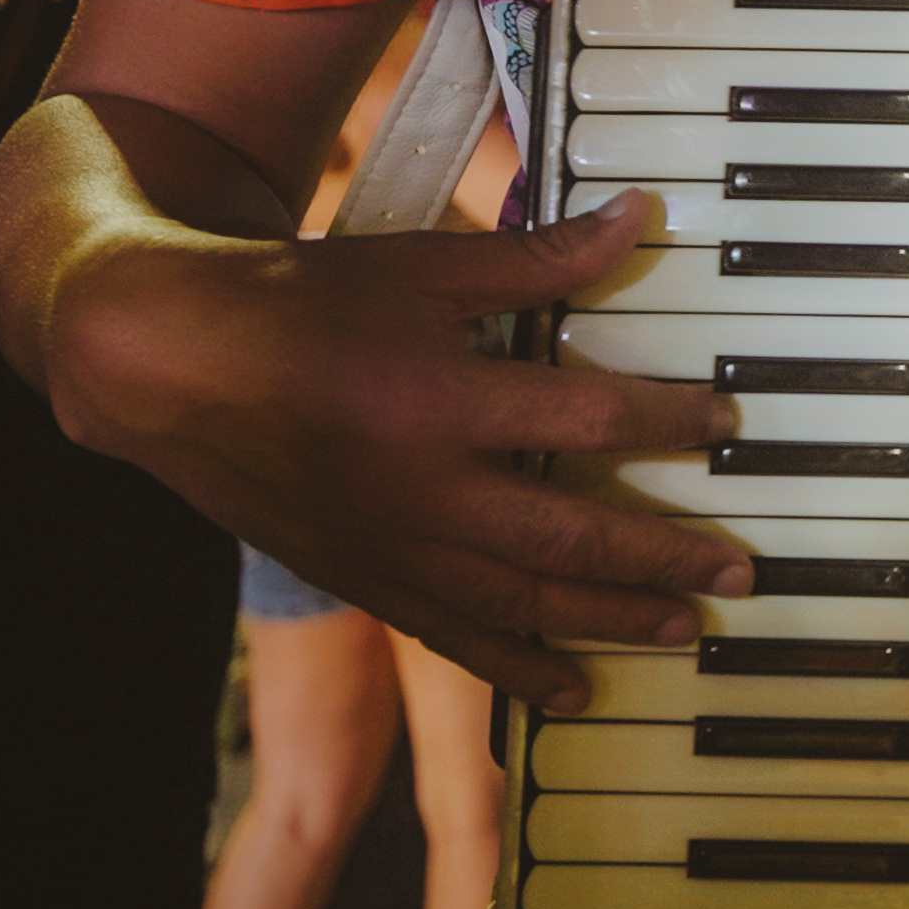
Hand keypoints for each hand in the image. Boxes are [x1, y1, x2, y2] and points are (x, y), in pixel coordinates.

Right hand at [48, 190, 749, 708]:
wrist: (167, 365)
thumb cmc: (299, 301)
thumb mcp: (419, 266)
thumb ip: (535, 258)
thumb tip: (637, 219)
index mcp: (439, 399)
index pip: (586, 421)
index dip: (667, 422)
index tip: (725, 423)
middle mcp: (419, 490)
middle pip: (568, 538)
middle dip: (664, 558)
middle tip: (742, 573)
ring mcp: (389, 549)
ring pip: (520, 604)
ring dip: (611, 619)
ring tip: (686, 629)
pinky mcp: (363, 580)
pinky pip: (453, 639)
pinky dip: (517, 670)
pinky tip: (572, 689)